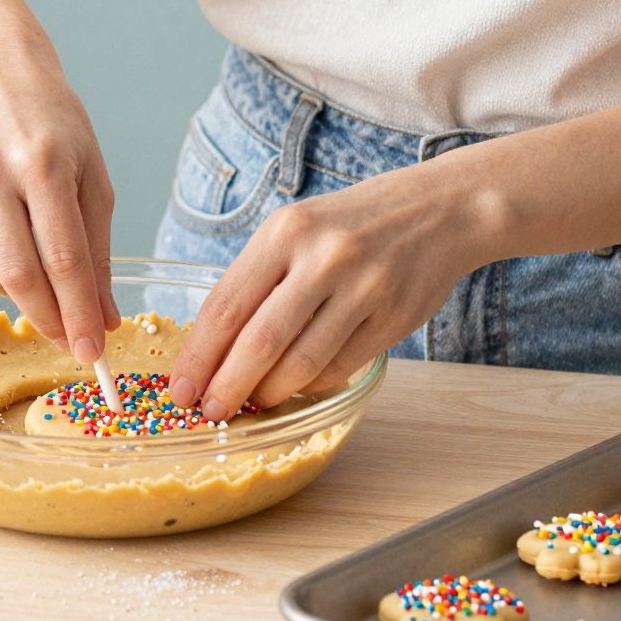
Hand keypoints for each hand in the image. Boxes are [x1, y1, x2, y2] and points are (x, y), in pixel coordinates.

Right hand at [0, 54, 118, 364]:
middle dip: (51, 321)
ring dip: (25, 297)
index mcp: (42, 163)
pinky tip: (12, 243)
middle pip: (19, 276)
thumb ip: (99, 250)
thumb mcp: (92, 176)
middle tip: (74, 344)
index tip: (94, 353)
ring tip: (48, 281)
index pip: (64, 258)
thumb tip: (106, 319)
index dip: (80, 313)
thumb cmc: (53, 126)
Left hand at [167, 164, 496, 417]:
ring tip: (250, 404)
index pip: (226, 305)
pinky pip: (337, 368)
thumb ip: (258, 279)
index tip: (180, 389)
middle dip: (226, 386)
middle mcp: (323, 258)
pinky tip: (294, 386)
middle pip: (259, 341)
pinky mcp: (392, 319)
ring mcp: (363, 289)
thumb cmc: (353, 223)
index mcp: (286, 231)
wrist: (441, 210)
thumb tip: (212, 350)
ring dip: (267, 393)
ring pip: (299, 363)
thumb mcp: (298, 227)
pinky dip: (308, 385)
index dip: (198, 356)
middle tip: (209, 411)